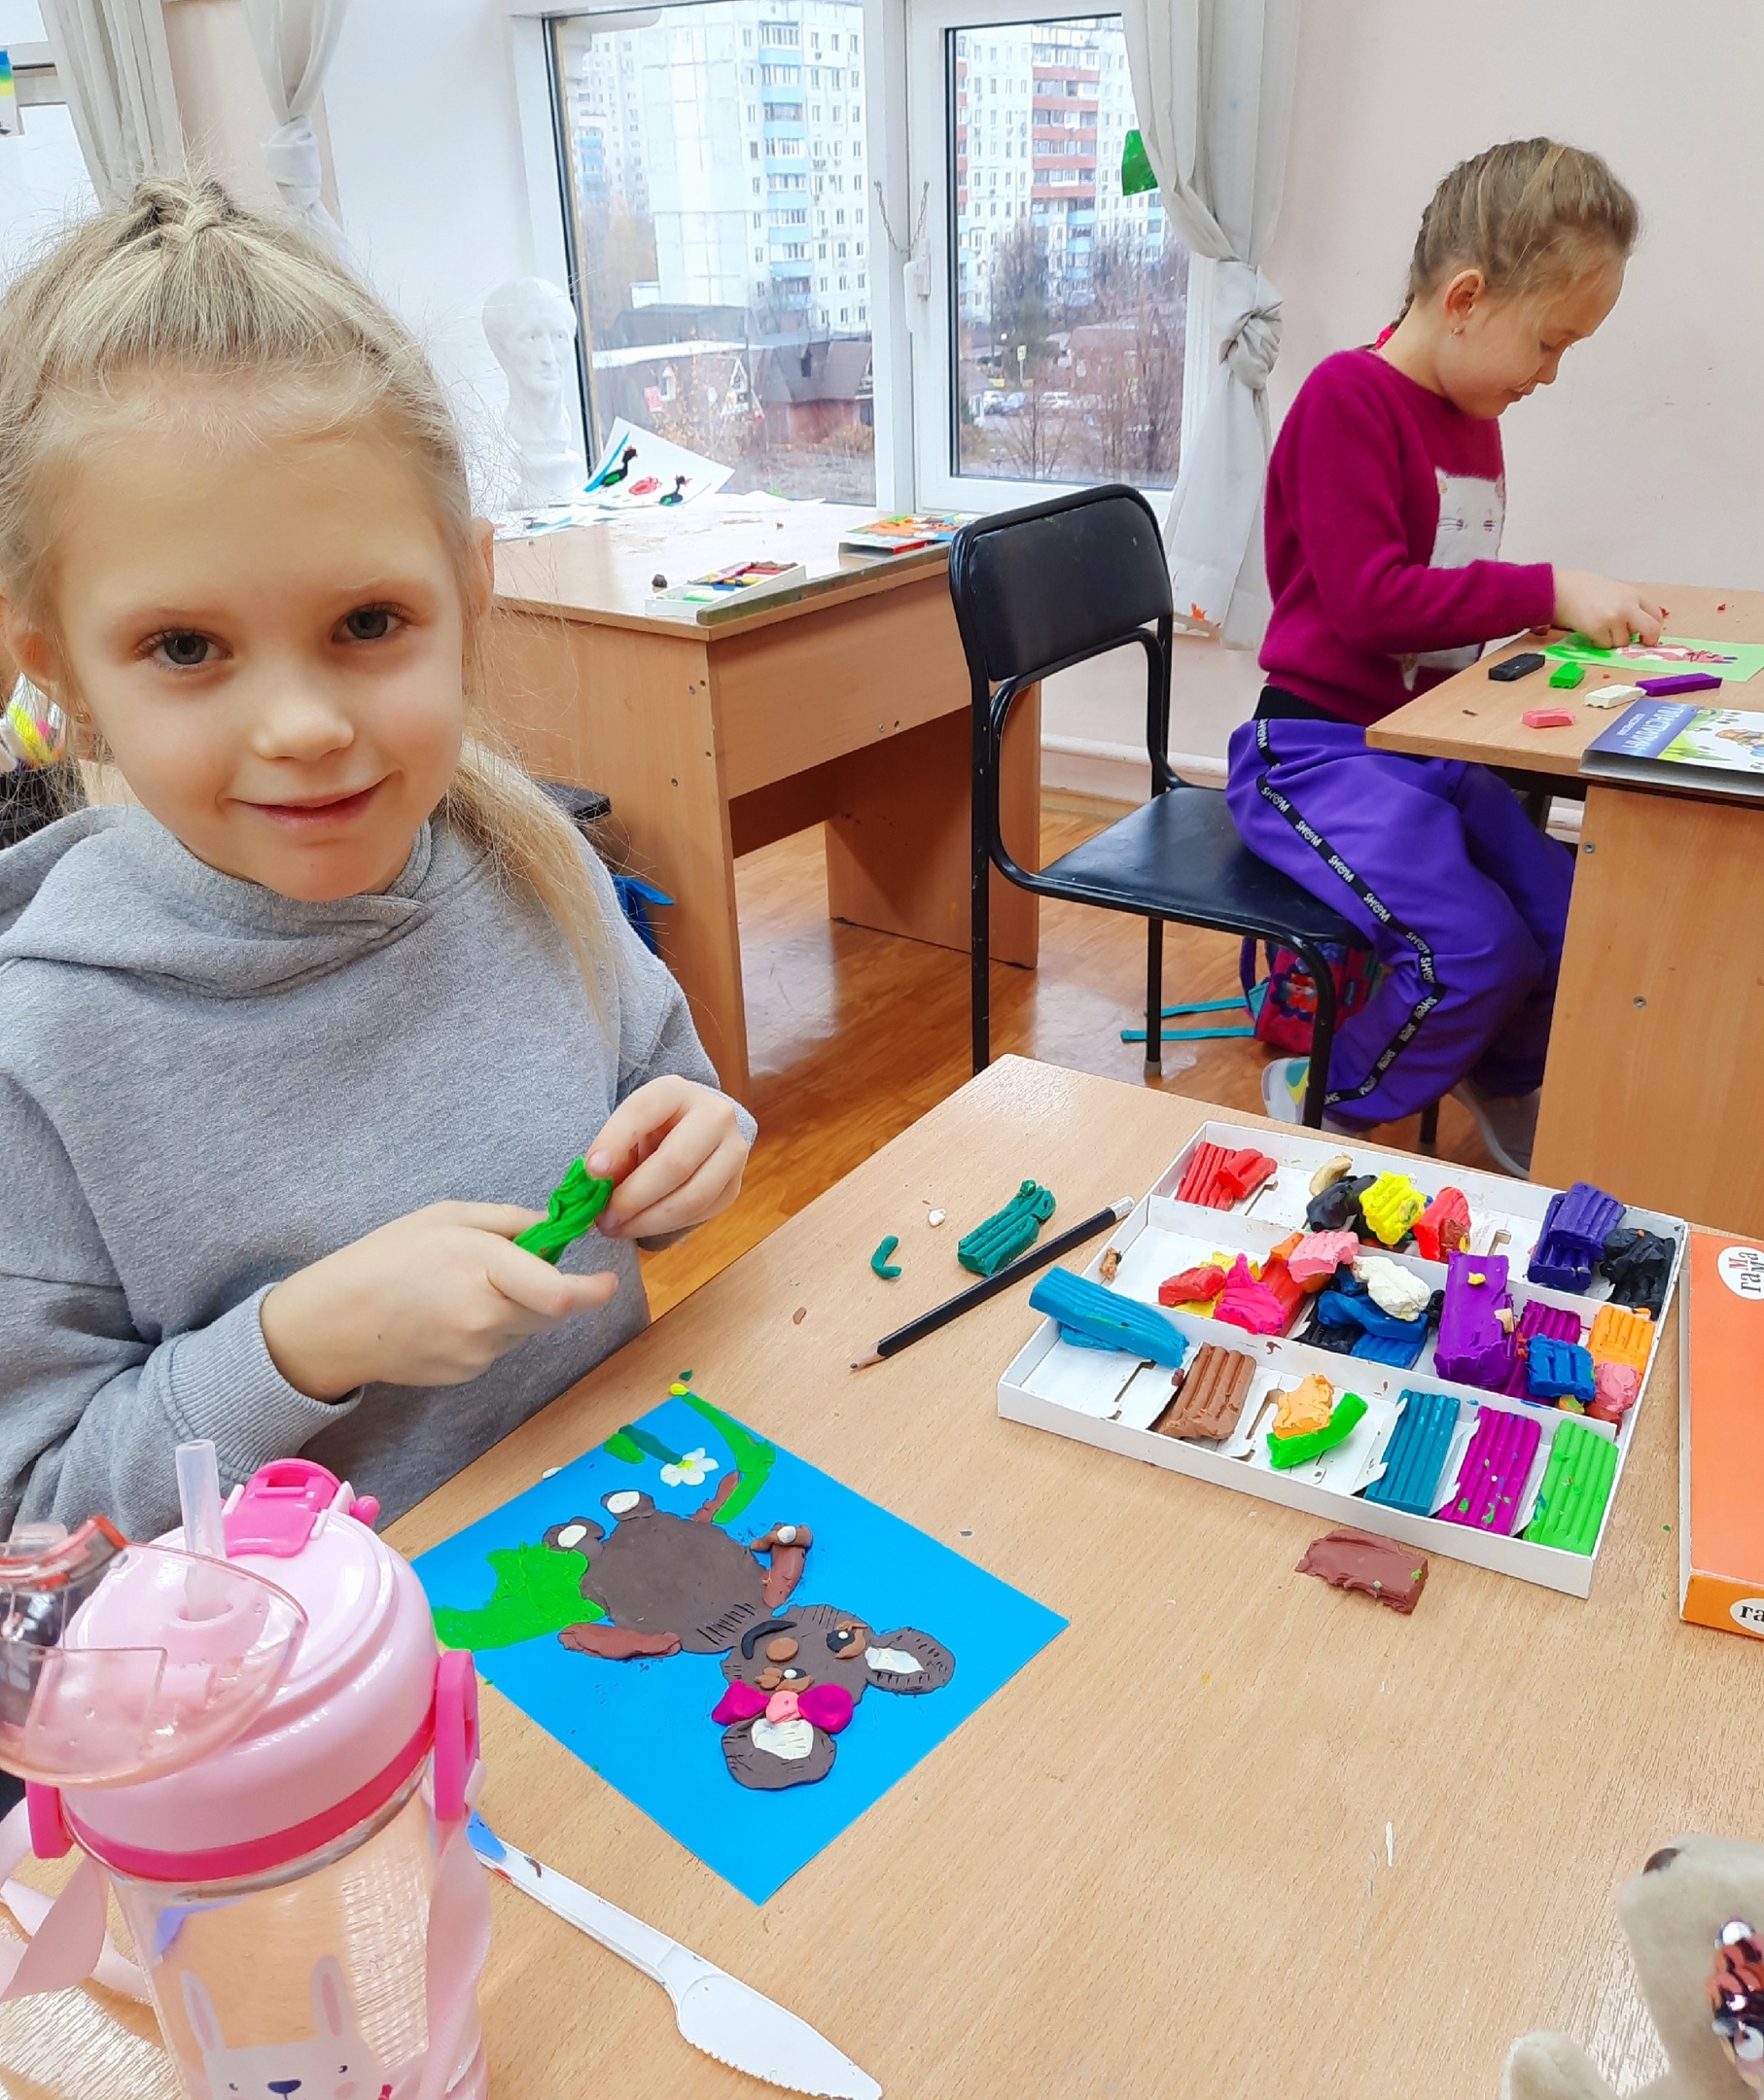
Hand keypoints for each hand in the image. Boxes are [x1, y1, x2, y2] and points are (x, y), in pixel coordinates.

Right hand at [261, 1203, 618, 1400]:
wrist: (332, 1323)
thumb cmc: (386, 1257)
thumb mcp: (448, 1216)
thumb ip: (510, 1222)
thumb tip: (557, 1231)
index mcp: (482, 1269)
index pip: (558, 1294)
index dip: (592, 1291)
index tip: (609, 1281)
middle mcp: (486, 1318)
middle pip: (551, 1312)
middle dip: (552, 1290)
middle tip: (516, 1266)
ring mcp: (477, 1353)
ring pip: (526, 1328)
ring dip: (518, 1308)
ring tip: (466, 1286)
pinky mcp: (467, 1373)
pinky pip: (500, 1346)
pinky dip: (493, 1327)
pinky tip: (451, 1313)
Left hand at [587, 1077, 748, 1240]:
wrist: (693, 1133)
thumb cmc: (652, 1130)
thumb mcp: (629, 1129)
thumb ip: (613, 1152)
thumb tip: (598, 1185)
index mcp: (677, 1090)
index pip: (643, 1111)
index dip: (614, 1142)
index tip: (591, 1172)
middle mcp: (715, 1116)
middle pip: (675, 1163)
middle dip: (634, 1197)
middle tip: (604, 1218)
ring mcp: (733, 1152)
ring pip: (693, 1197)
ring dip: (648, 1221)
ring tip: (617, 1227)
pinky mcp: (735, 1186)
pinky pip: (700, 1214)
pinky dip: (666, 1226)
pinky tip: (642, 1225)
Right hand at [1552, 571, 1666, 649]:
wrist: (1565, 590)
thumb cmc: (1588, 592)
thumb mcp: (1617, 593)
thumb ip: (1631, 607)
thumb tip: (1640, 629)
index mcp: (1634, 595)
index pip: (1656, 616)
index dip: (1653, 628)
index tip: (1647, 635)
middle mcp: (1627, 606)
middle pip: (1651, 630)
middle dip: (1647, 640)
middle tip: (1640, 644)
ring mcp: (1614, 618)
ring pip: (1623, 642)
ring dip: (1614, 640)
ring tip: (1602, 629)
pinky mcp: (1598, 629)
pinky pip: (1606, 645)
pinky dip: (1599, 642)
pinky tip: (1592, 631)